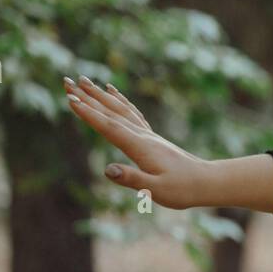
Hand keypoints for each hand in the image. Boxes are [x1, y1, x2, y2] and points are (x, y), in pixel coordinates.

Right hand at [63, 75, 211, 209]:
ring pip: (120, 110)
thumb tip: (108, 170)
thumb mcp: (156, 190)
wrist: (206, 182)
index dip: (89, 114)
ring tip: (84, 81)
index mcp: (140, 147)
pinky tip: (113, 93)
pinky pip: (131, 114)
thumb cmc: (182, 189)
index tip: (70, 99)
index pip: (109, 127)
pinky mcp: (151, 138)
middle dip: (87, 97)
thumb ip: (133, 180)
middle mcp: (143, 136)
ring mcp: (148, 135)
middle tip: (66, 81)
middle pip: (111, 112)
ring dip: (100, 95)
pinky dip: (119, 102)